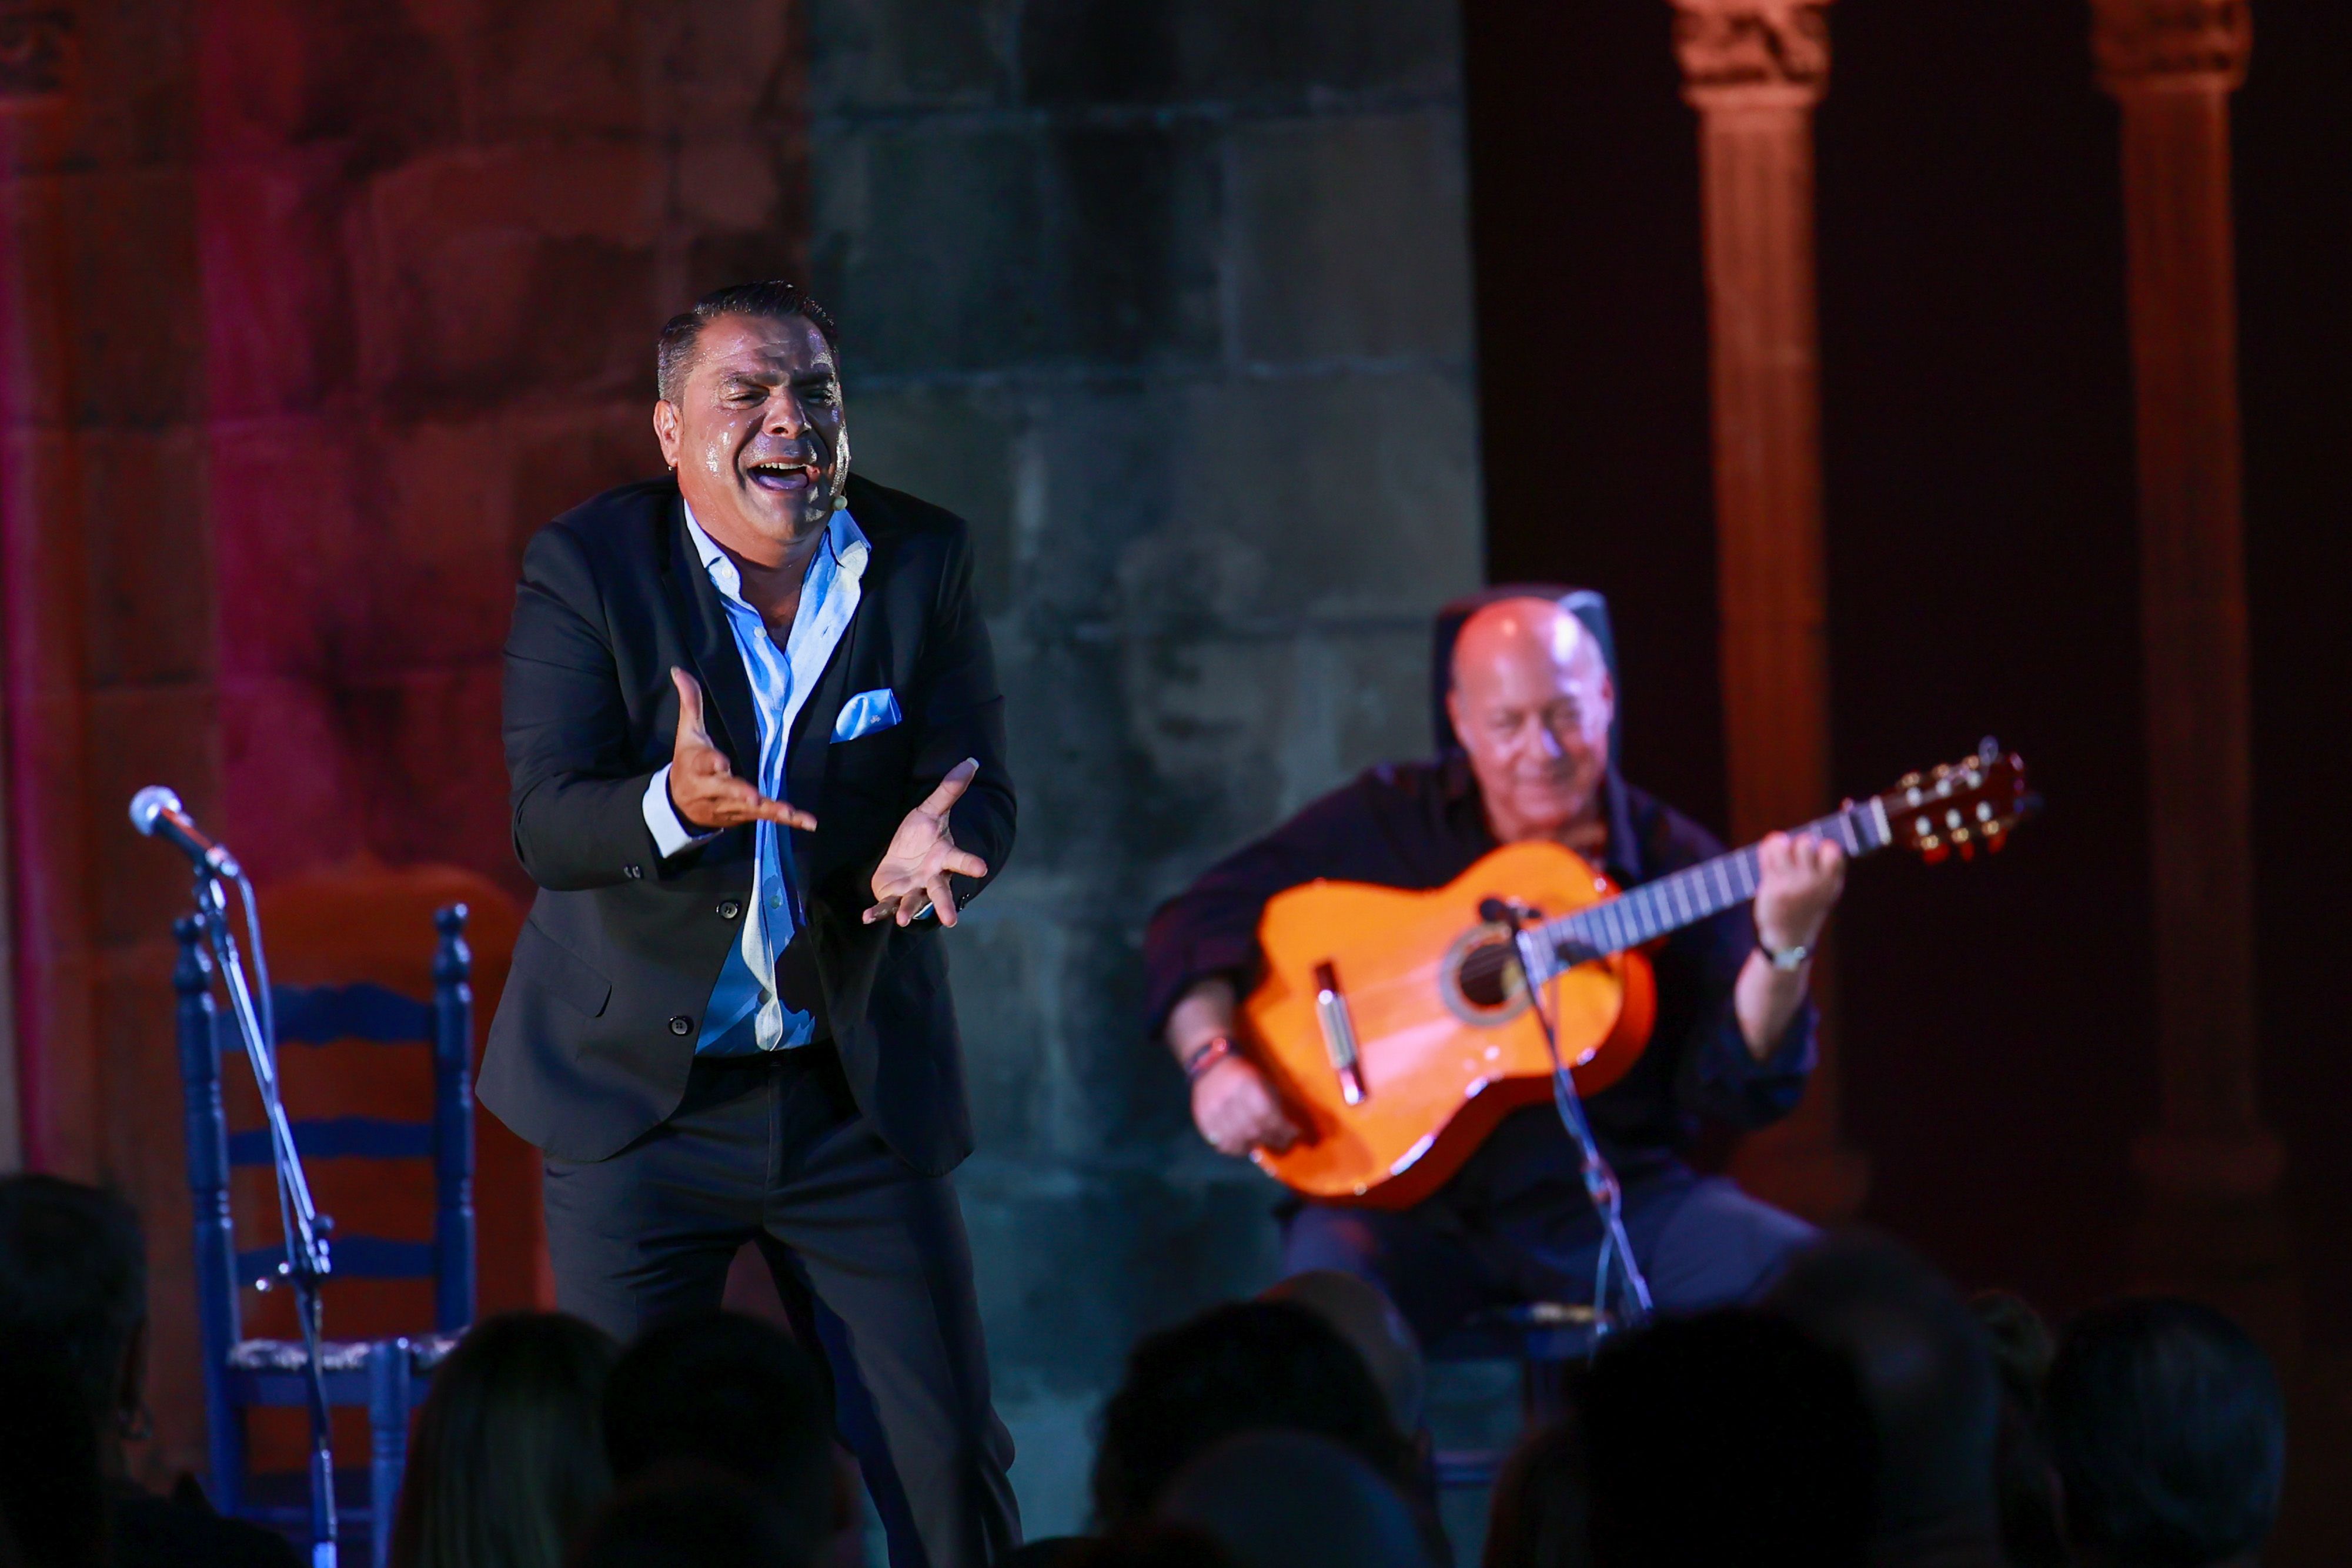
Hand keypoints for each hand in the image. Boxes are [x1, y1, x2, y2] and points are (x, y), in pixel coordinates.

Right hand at [667, 668, 816, 833]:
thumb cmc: (688, 763)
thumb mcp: (687, 733)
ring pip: (749, 809)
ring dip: (769, 810)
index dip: (712, 763)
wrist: (678, 805)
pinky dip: (787, 821)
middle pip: (727, 790)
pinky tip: (808, 822)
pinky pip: (765, 818)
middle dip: (740, 793)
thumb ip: (691, 702)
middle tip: (752, 797)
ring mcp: (728, 806)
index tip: (722, 763)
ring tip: (788, 813)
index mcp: (696, 766)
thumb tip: (680, 670)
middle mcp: (712, 789)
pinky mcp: (743, 816)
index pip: (704, 763)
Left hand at [865, 758, 989, 926]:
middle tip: (951, 920)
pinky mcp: (893, 897)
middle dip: (944, 905)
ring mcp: (913, 890)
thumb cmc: (921, 835)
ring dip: (909, 911)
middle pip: (940, 892)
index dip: (970, 864)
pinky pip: (886, 906)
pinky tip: (867, 917)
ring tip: (904, 920)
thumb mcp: (932, 809)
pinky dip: (878, 913)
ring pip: (914, 904)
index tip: (981, 869)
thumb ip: (950, 789)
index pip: (959, 860)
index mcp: (944, 857)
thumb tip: (972, 761)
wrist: (902, 856)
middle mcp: (931, 878)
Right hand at [1191, 1055, 1301, 1156]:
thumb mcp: (1263, 1080)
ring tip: (1263, 1142)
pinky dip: (1237, 1149)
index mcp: (1247, 1085)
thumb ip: (1274, 1104)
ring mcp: (1213, 1112)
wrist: (1212, 1064)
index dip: (1285, 1129)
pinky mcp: (1203, 1121)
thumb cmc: (1245, 1074)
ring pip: (1238, 1140)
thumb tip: (1288, 1130)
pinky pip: (1222, 1144)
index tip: (1295, 1134)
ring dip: (1255, 1145)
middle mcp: (1228, 1099)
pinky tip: (1245, 1145)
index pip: (1269, 1115)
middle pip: (1255, 1130)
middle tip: (1284, 1143)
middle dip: (1274, 1139)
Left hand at [1753, 830, 1846, 952]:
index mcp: (1831, 884)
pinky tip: (1768, 853)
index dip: (1823, 845)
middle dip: (1799, 842)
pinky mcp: (1773, 888)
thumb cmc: (1806, 908)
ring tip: (1779, 851)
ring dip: (1779, 843)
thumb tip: (1810, 836)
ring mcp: (1792, 886)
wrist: (1789, 939)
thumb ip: (1823, 868)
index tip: (1817, 850)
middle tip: (1795, 854)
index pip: (1833, 851)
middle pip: (1805, 843)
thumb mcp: (1824, 892)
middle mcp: (1814, 884)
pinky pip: (1768, 855)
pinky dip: (1767, 848)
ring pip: (1783, 846)